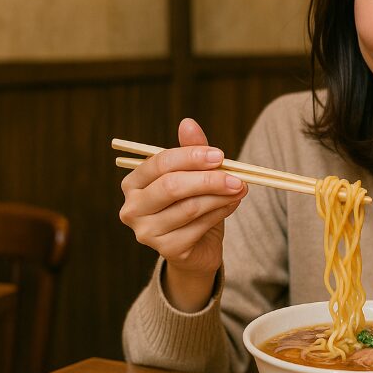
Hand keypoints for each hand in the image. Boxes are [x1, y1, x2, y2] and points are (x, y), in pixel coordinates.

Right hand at [118, 118, 247, 310]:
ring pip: (189, 207)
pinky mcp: (166, 250)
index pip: (159, 163)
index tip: (220, 155)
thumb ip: (191, 151)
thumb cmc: (192, 204)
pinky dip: (220, 212)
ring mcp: (146, 232)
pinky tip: (232, 204)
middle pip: (172, 186)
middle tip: (237, 176)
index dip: (191, 157)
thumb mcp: (193, 175)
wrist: (197, 247)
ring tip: (239, 189)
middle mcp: (132, 208)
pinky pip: (199, 226)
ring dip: (220, 196)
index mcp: (133, 183)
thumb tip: (188, 123)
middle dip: (209, 179)